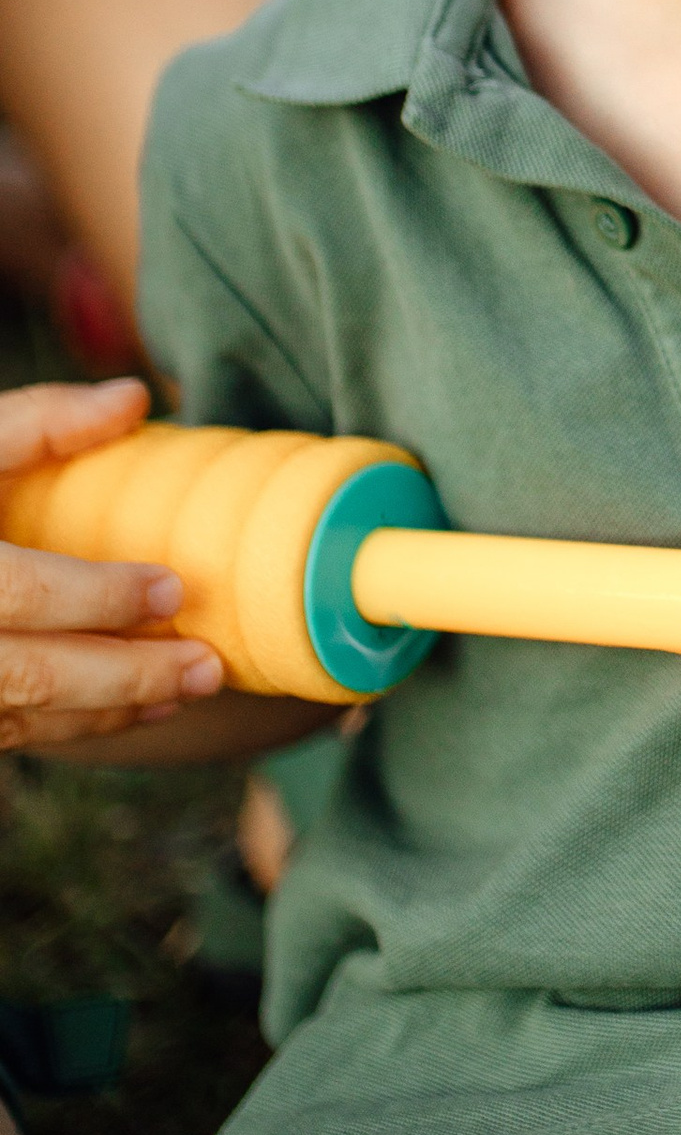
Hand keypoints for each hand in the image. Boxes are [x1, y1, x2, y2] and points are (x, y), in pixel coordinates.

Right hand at [0, 381, 224, 748]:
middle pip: (30, 674)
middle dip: (126, 676)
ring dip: (110, 709)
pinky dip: (75, 726)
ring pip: (22, 717)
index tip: (172, 588)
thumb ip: (35, 423)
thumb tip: (133, 399)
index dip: (97, 598)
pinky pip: (9, 734)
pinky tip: (139, 708)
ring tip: (190, 688)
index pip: (21, 593)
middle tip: (207, 667)